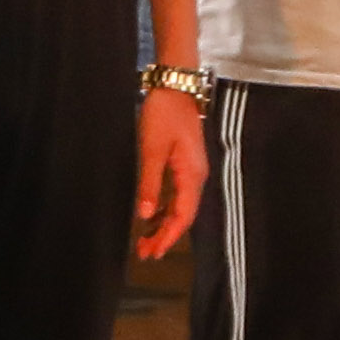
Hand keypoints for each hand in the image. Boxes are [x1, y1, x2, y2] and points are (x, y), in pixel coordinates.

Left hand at [133, 86, 209, 258]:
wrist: (176, 86)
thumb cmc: (164, 114)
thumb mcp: (152, 150)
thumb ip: (149, 184)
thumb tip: (145, 215)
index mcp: (191, 175)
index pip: (183, 216)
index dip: (169, 237)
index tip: (153, 253)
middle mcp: (195, 177)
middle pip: (183, 215)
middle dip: (165, 236)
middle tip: (144, 253)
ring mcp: (191, 170)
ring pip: (179, 206)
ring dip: (163, 224)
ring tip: (144, 240)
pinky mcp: (183, 163)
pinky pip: (175, 194)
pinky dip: (163, 208)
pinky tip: (150, 215)